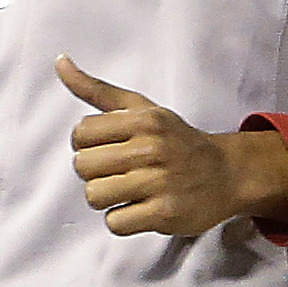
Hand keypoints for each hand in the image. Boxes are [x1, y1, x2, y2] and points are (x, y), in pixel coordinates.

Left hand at [58, 57, 287, 237]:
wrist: (227, 174)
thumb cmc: (177, 142)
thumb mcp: (143, 109)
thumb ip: (98, 90)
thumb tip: (60, 63)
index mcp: (143, 120)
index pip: (81, 133)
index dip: (87, 146)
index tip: (107, 150)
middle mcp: (152, 148)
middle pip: (83, 166)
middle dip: (95, 174)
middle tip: (119, 173)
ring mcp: (159, 182)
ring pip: (94, 195)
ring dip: (106, 199)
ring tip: (128, 192)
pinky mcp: (164, 213)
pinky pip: (115, 222)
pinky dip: (122, 220)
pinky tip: (140, 209)